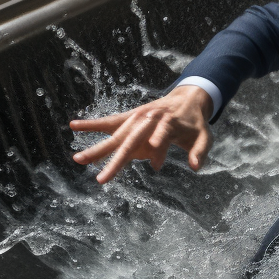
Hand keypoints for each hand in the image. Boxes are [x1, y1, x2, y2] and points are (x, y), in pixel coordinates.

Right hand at [69, 85, 213, 183]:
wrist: (187, 99)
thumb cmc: (195, 122)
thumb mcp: (205, 136)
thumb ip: (200, 151)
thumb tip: (195, 167)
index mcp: (169, 123)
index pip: (163, 136)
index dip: (160, 150)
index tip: (156, 167)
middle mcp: (149, 120)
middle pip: (131, 141)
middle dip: (116, 160)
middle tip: (101, 179)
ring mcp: (137, 119)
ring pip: (115, 136)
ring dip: (97, 149)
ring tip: (78, 160)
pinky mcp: (130, 118)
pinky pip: (109, 122)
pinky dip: (92, 124)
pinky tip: (73, 126)